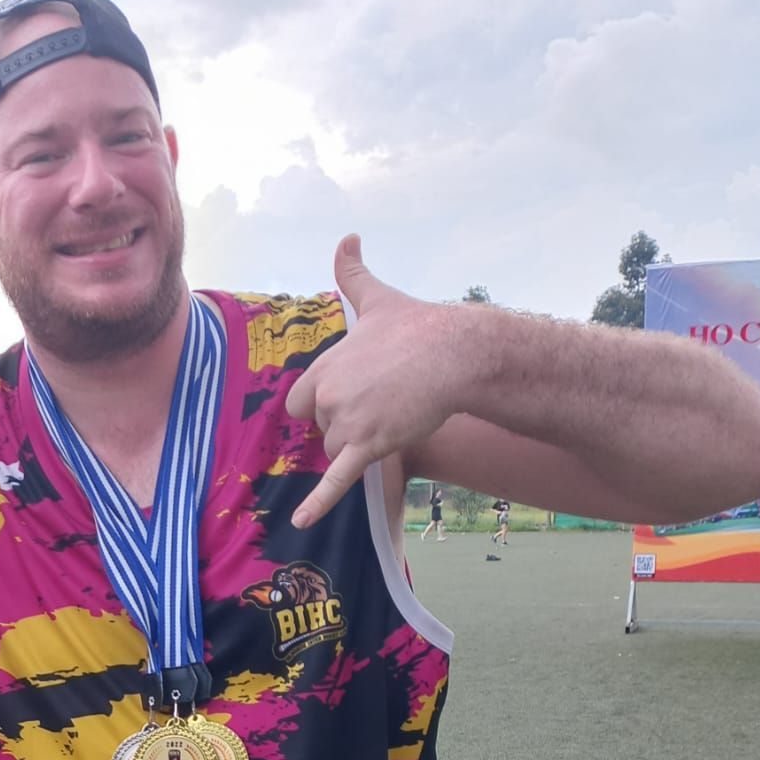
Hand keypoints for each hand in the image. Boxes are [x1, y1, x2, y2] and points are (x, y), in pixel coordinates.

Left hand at [286, 236, 481, 527]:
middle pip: (324, 430)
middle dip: (348, 424)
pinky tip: (301, 523)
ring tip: (397, 415)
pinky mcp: (370, 445)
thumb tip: (347, 236)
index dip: (326, 405)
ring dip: (364, 443)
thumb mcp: (378, 298)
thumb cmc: (420, 326)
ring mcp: (349, 422)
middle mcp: (329, 395)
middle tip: (384, 403)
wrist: (459, 353)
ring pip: (341, 451)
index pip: (301, 403)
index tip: (355, 394)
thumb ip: (353, 273)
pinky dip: (319, 503)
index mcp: (325, 367)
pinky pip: (338, 480)